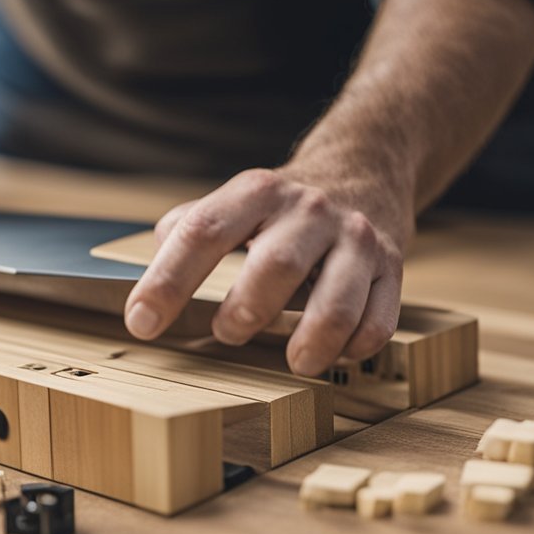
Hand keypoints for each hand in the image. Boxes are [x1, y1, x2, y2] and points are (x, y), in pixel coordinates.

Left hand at [123, 167, 408, 376]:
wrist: (365, 171)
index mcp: (257, 192)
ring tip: (294, 361)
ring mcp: (355, 238)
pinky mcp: (391, 266)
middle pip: (276, 265)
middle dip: (246, 310)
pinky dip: (353, 347)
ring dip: (309, 341)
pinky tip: (334, 352)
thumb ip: (187, 232)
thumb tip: (144, 281)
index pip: (203, 232)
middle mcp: (308, 210)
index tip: (142, 322)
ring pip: (336, 302)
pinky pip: (377, 321)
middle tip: (227, 333)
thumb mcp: (235, 201)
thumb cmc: (282, 207)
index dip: (168, 281)